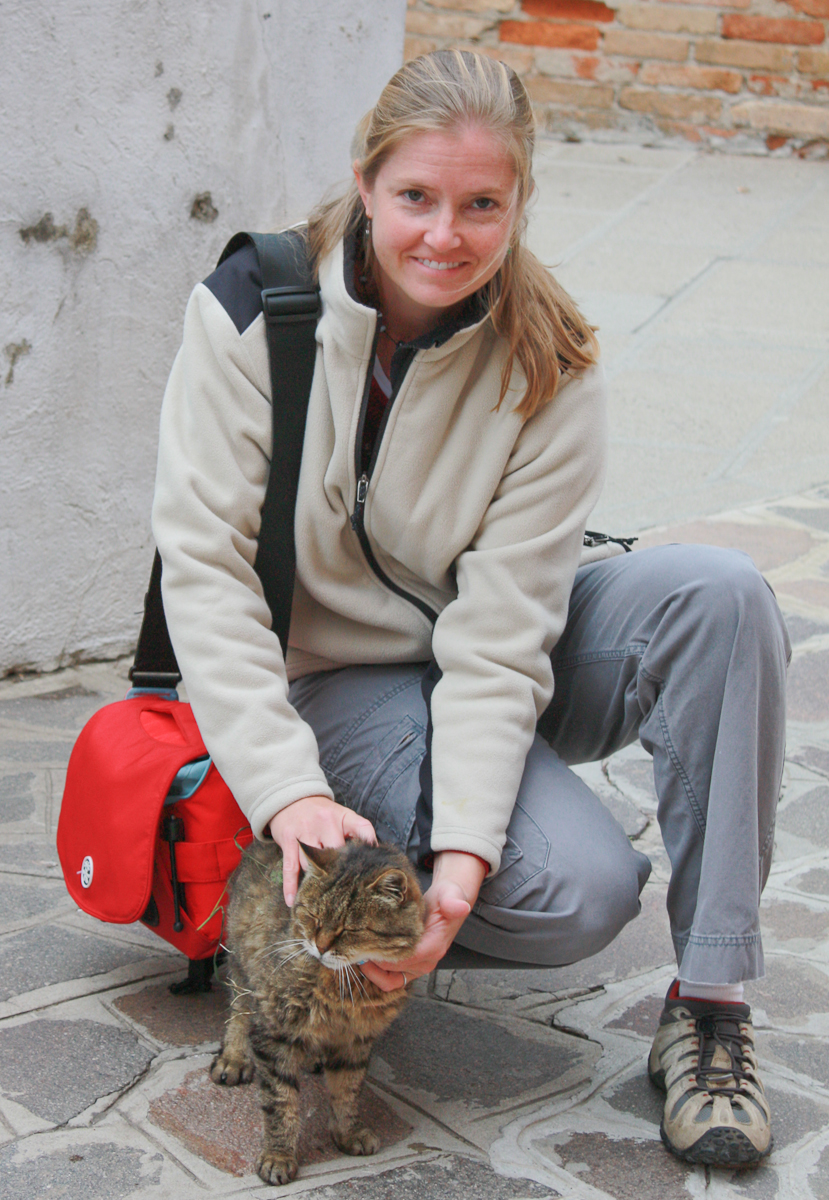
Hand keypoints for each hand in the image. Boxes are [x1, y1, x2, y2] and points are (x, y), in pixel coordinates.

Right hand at [268, 796, 375, 906]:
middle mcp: (324, 822)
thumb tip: (374, 855)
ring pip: (312, 863)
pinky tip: (293, 901)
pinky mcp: (288, 840)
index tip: (374, 864)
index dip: (370, 845)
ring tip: (321, 902)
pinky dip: (291, 886)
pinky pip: (290, 867)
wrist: (291, 797)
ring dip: (316, 882)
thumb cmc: (321, 813)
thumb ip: (357, 833)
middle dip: (340, 872)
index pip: (362, 829)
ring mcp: (305, 831)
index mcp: (342, 816)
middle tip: (345, 893)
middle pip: (336, 853)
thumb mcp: (341, 815)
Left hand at [360, 850, 486, 992]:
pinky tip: (364, 958)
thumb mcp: (450, 895)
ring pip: (390, 980)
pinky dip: (376, 974)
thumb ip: (453, 901)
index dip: (383, 953)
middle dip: (373, 961)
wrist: (448, 904)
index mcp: (434, 946)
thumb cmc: (446, 899)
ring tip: (357, 953)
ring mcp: (418, 967)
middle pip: (393, 970)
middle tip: (353, 946)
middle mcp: (426, 961)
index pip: (404, 958)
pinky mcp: (410, 967)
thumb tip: (460, 907)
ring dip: (372, 971)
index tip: (366, 941)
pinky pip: (390, 980)